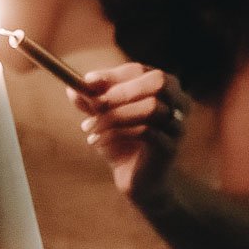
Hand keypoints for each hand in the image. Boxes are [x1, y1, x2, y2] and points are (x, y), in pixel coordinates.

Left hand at [68, 62, 188, 198]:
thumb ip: (91, 101)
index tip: (87, 81)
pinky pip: (146, 132)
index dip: (112, 74)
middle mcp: (177, 101)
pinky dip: (116, 134)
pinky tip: (97, 142)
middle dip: (122, 91)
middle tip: (95, 103)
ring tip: (88, 128)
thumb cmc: (122, 141)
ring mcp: (176, 124)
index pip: (139, 70)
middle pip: (157, 82)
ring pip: (150, 108)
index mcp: (162, 86)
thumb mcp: (103, 117)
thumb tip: (71, 87)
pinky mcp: (170, 146)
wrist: (137, 178)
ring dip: (114, 116)